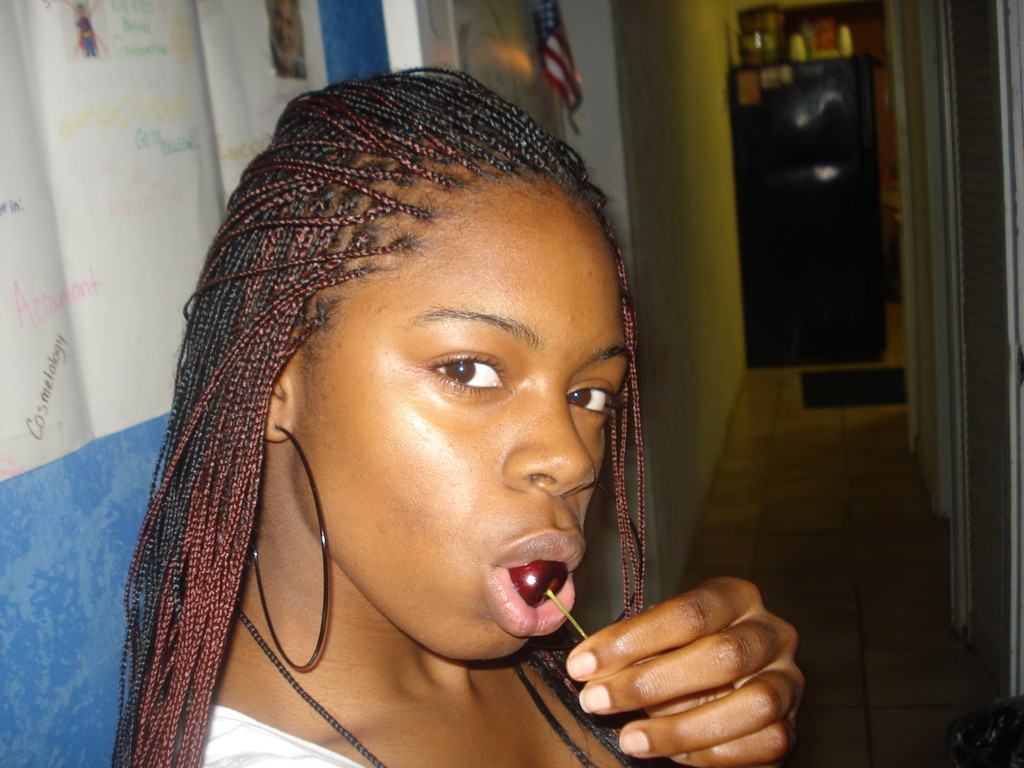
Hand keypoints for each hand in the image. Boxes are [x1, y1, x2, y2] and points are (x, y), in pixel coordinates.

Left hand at [565, 577, 801, 766]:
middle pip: (722, 655)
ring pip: (752, 705)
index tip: (582, 663)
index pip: (689, 612)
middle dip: (650, 682)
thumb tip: (586, 666)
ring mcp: (789, 682)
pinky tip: (671, 756)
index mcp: (737, 597)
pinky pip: (762, 745)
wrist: (724, 699)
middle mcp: (772, 633)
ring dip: (681, 727)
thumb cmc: (681, 659)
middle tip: (596, 701)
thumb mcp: (658, 643)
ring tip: (629, 739)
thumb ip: (631, 650)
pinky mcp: (791, 727)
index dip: (632, 639)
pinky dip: (710, 753)